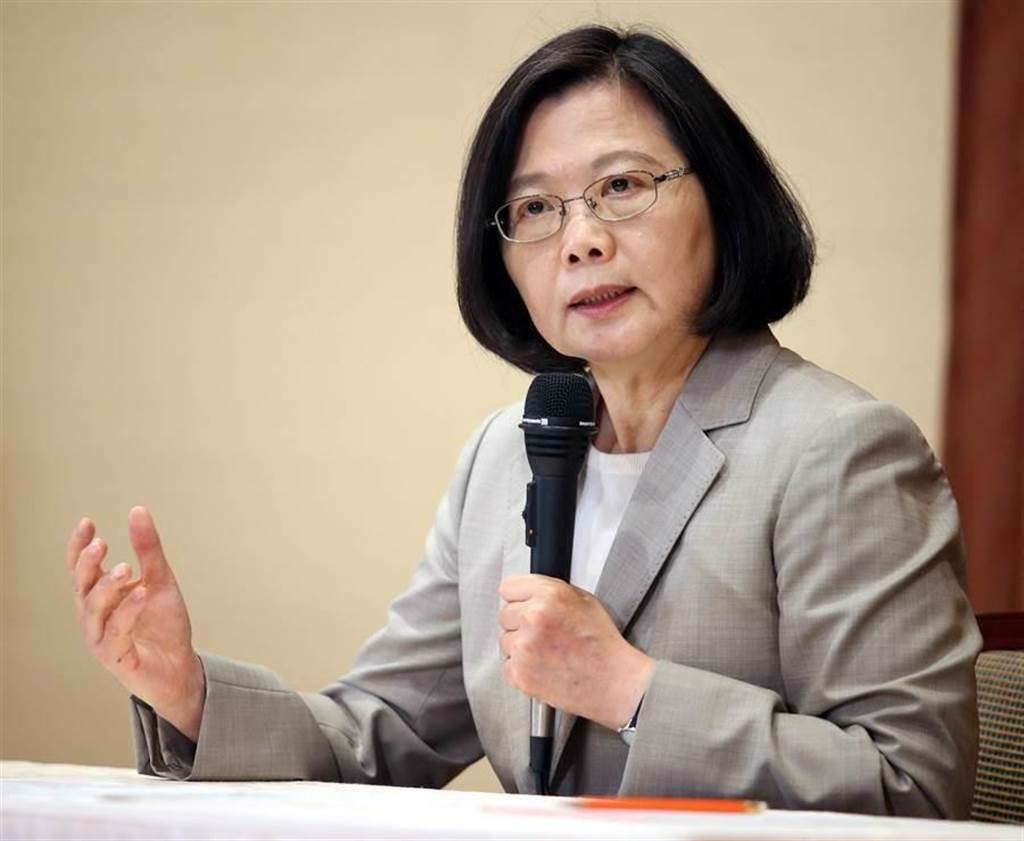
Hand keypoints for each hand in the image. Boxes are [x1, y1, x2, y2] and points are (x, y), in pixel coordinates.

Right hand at [66, 506, 204, 740]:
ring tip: (124, 567)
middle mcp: (94, 616)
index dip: (79, 546)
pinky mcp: (115, 657)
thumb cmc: (163, 625)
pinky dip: (126, 612)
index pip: (80, 568)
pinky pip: (115, 632)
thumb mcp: (161, 579)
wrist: (179, 666)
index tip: (87, 522)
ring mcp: (101, 637)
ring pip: (94, 609)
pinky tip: (141, 593)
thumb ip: (148, 550)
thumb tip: (137, 511)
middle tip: (101, 544)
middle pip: (81, 586)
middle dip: (87, 564)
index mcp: (100, 596)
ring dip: (107, 587)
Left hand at [498, 574, 653, 729]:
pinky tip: (542, 667)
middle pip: (504, 614)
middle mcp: (534, 618)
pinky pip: (507, 665)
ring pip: (505, 641)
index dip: (519, 598)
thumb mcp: (583, 600)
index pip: (508, 588)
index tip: (524, 605)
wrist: (613, 681)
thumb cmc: (602, 644)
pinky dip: (521, 668)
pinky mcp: (520, 673)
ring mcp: (524, 647)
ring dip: (519, 646)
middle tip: (542, 633)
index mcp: (549, 595)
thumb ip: (550, 591)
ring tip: (546, 652)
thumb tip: (529, 592)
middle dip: (519, 623)